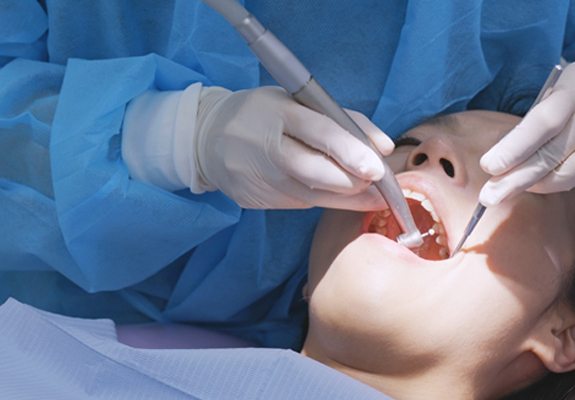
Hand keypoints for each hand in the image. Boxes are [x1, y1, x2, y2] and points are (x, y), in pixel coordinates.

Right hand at [193, 86, 393, 208]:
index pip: (319, 133)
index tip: (378, 168)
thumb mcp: (297, 102)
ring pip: (312, 196)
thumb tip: (384, 148)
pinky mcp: (255, 200)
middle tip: (378, 185)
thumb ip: (342, 120)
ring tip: (368, 194)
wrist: (207, 139)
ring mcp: (259, 179)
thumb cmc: (263, 115)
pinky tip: (333, 193)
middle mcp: (267, 148)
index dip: (351, 152)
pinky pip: (299, 203)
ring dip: (345, 197)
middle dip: (353, 183)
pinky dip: (322, 198)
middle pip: (315, 172)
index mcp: (278, 113)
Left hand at [479, 63, 574, 206]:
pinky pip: (573, 177)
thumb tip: (495, 158)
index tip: (488, 166)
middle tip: (488, 197)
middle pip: (553, 154)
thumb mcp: (550, 93)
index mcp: (572, 89)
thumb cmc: (565, 94)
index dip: (514, 147)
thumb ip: (531, 119)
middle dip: (516, 178)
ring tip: (506, 190)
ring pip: (567, 173)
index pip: (544, 122)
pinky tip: (531, 184)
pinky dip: (549, 183)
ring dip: (533, 185)